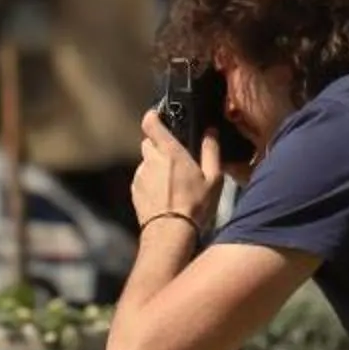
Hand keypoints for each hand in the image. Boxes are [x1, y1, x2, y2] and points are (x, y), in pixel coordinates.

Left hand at [131, 108, 226, 238]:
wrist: (170, 233)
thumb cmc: (194, 206)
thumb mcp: (213, 178)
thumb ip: (211, 151)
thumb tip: (211, 132)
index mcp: (170, 152)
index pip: (151, 123)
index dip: (153, 116)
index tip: (158, 116)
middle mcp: (151, 160)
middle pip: (149, 143)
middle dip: (159, 146)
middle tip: (175, 158)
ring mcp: (140, 176)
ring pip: (146, 162)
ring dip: (156, 166)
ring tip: (173, 183)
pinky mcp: (135, 191)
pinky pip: (142, 179)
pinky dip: (151, 182)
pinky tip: (165, 196)